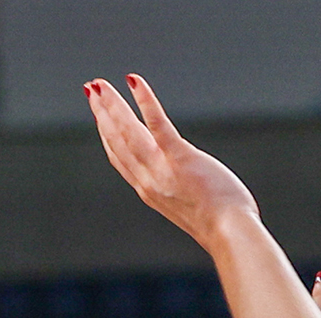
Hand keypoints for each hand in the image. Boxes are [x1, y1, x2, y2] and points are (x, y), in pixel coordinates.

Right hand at [85, 75, 259, 245]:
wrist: (229, 233)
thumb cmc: (221, 223)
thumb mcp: (188, 205)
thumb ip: (177, 187)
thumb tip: (183, 175)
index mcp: (148, 190)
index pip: (119, 158)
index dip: (105, 134)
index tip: (98, 115)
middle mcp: (147, 180)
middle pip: (116, 141)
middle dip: (101, 113)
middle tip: (90, 90)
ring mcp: (162, 169)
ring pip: (128, 132)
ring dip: (111, 105)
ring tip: (99, 85)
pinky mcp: (181, 158)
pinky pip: (157, 125)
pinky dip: (144, 101)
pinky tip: (134, 81)